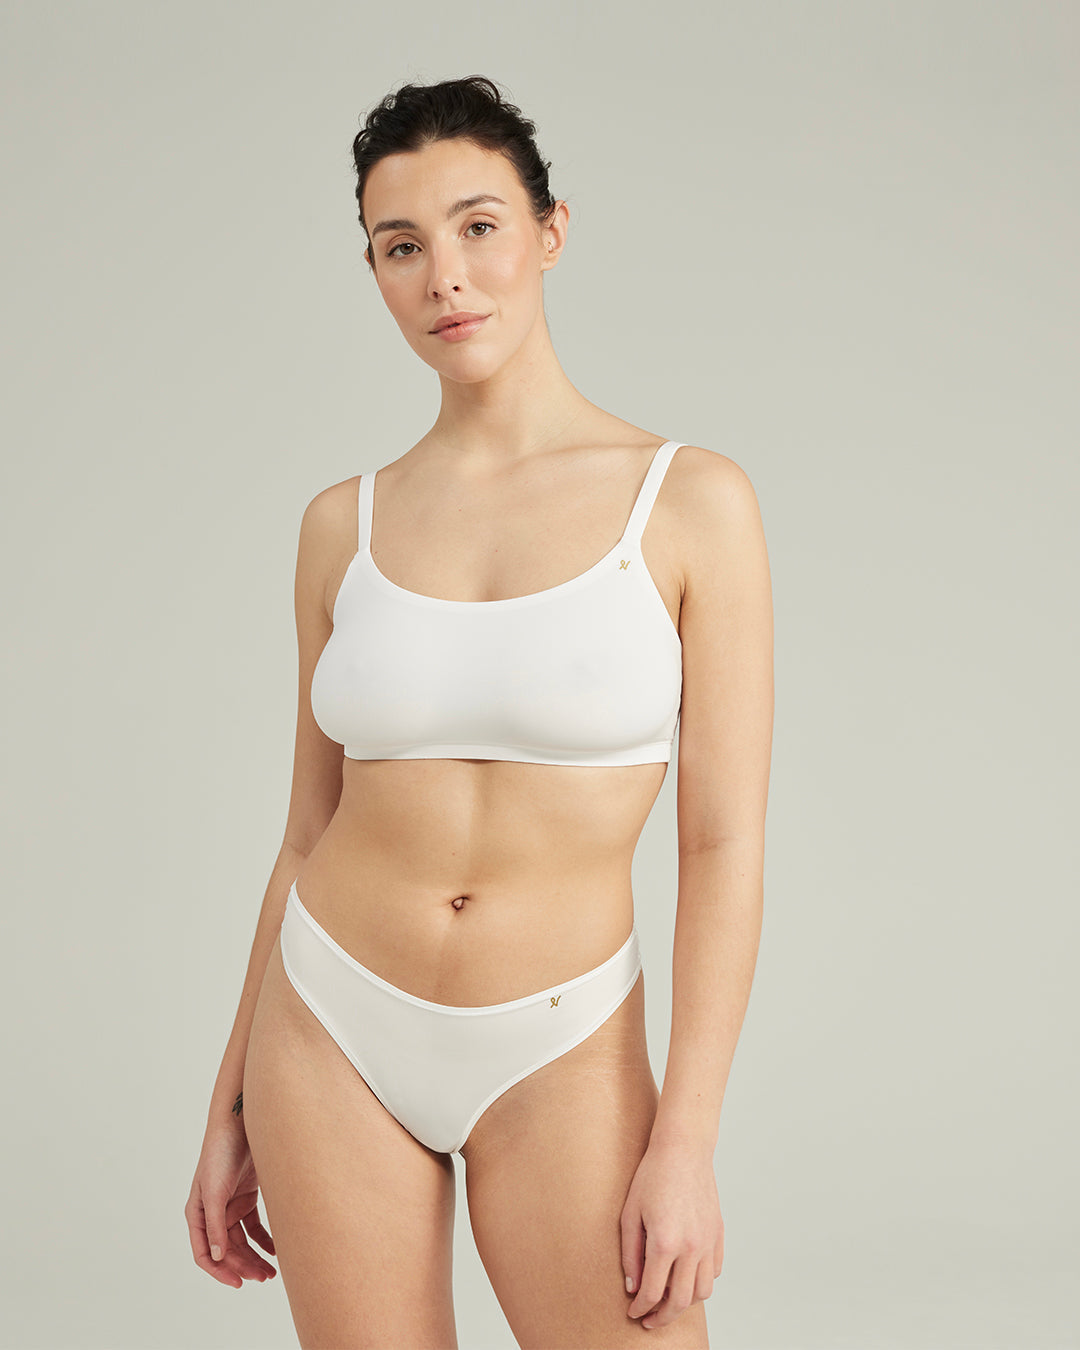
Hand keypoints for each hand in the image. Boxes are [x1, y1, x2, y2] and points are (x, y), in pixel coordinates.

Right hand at [185, 1116, 276, 1288]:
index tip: (238, 1283)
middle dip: (244, 1266)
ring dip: (255, 1257)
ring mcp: (230, 1205)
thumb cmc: (220, 1153)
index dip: (220, 1271)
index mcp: (197, 1214)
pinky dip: (264, 1239)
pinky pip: (254, 1226)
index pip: (204, 1254)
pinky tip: (275, 1249)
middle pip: (227, 1250)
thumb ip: (215, 1225)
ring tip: (271, 1272)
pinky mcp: (247, 1196)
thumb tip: (216, 1257)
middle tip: (263, 1277)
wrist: (240, 1123)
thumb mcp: (215, 1191)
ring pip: (242, 1241)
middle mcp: (213, 1213)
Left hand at [620, 1138, 723, 1330]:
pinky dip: (702, 1280)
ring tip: (668, 1297)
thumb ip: (630, 1253)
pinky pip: (715, 1271)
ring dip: (685, 1301)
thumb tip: (633, 1286)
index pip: (652, 1292)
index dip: (641, 1308)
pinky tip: (686, 1274)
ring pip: (702, 1291)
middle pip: (680, 1301)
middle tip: (650, 1319)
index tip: (633, 1313)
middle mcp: (691, 1247)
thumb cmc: (652, 1175)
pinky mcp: (719, 1234)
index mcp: (665, 1242)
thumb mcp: (630, 1213)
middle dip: (663, 1317)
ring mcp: (708, 1242)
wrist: (683, 1149)